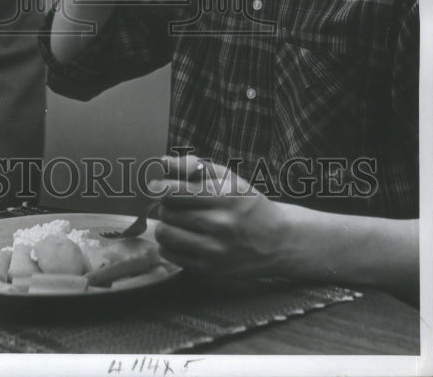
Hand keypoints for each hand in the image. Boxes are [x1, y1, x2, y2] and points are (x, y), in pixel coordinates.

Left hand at [149, 154, 288, 277]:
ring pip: (166, 234)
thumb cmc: (249, 204)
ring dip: (165, 225)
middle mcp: (220, 224)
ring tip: (176, 221)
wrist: (278, 242)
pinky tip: (181, 238)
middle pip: (168, 212)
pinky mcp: (210, 270)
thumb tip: (164, 162)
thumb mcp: (229, 179)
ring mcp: (215, 250)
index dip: (159, 187)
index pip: (177, 191)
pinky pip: (171, 255)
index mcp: (224, 197)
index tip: (153, 186)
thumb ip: (195, 166)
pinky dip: (169, 245)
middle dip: (165, 205)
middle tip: (174, 204)